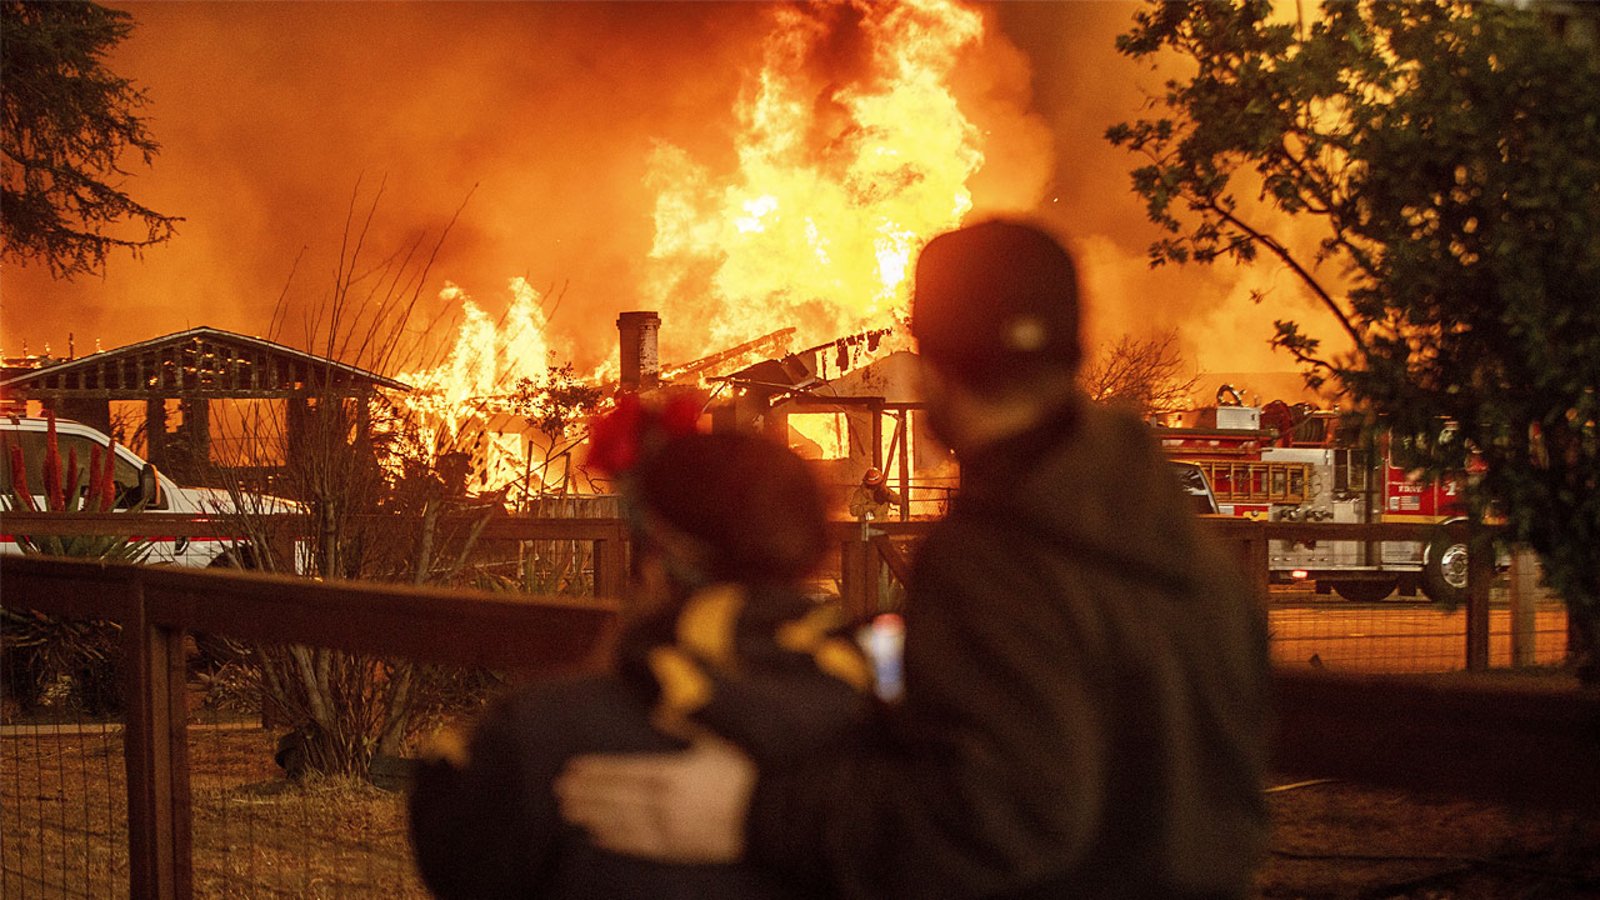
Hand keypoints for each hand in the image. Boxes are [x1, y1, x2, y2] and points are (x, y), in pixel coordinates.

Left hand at [555, 736, 756, 863]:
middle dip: (586, 794)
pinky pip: (641, 846)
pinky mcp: (681, 849)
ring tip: (570, 812)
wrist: (775, 814)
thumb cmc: (749, 771)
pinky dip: (617, 841)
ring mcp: (671, 829)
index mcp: (672, 773)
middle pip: (615, 798)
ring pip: (622, 823)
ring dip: (593, 817)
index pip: (622, 772)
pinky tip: (598, 838)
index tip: (572, 769)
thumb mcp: (719, 740)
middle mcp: (665, 804)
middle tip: (560, 791)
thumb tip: (660, 710)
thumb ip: (687, 725)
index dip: (595, 771)